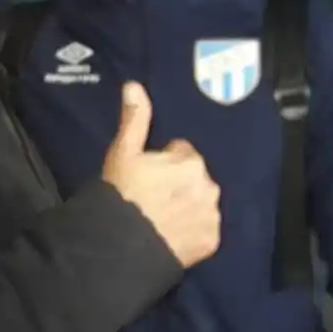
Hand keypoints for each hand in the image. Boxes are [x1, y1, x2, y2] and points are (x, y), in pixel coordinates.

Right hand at [103, 82, 220, 268]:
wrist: (120, 245)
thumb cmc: (121, 194)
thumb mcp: (123, 153)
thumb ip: (135, 119)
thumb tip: (134, 86)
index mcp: (191, 162)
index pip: (182, 153)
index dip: (162, 164)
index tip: (147, 177)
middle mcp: (209, 186)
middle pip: (195, 179)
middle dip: (179, 184)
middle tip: (154, 199)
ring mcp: (212, 216)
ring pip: (202, 203)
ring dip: (189, 207)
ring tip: (162, 219)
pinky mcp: (212, 242)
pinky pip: (205, 230)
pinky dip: (194, 232)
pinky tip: (173, 236)